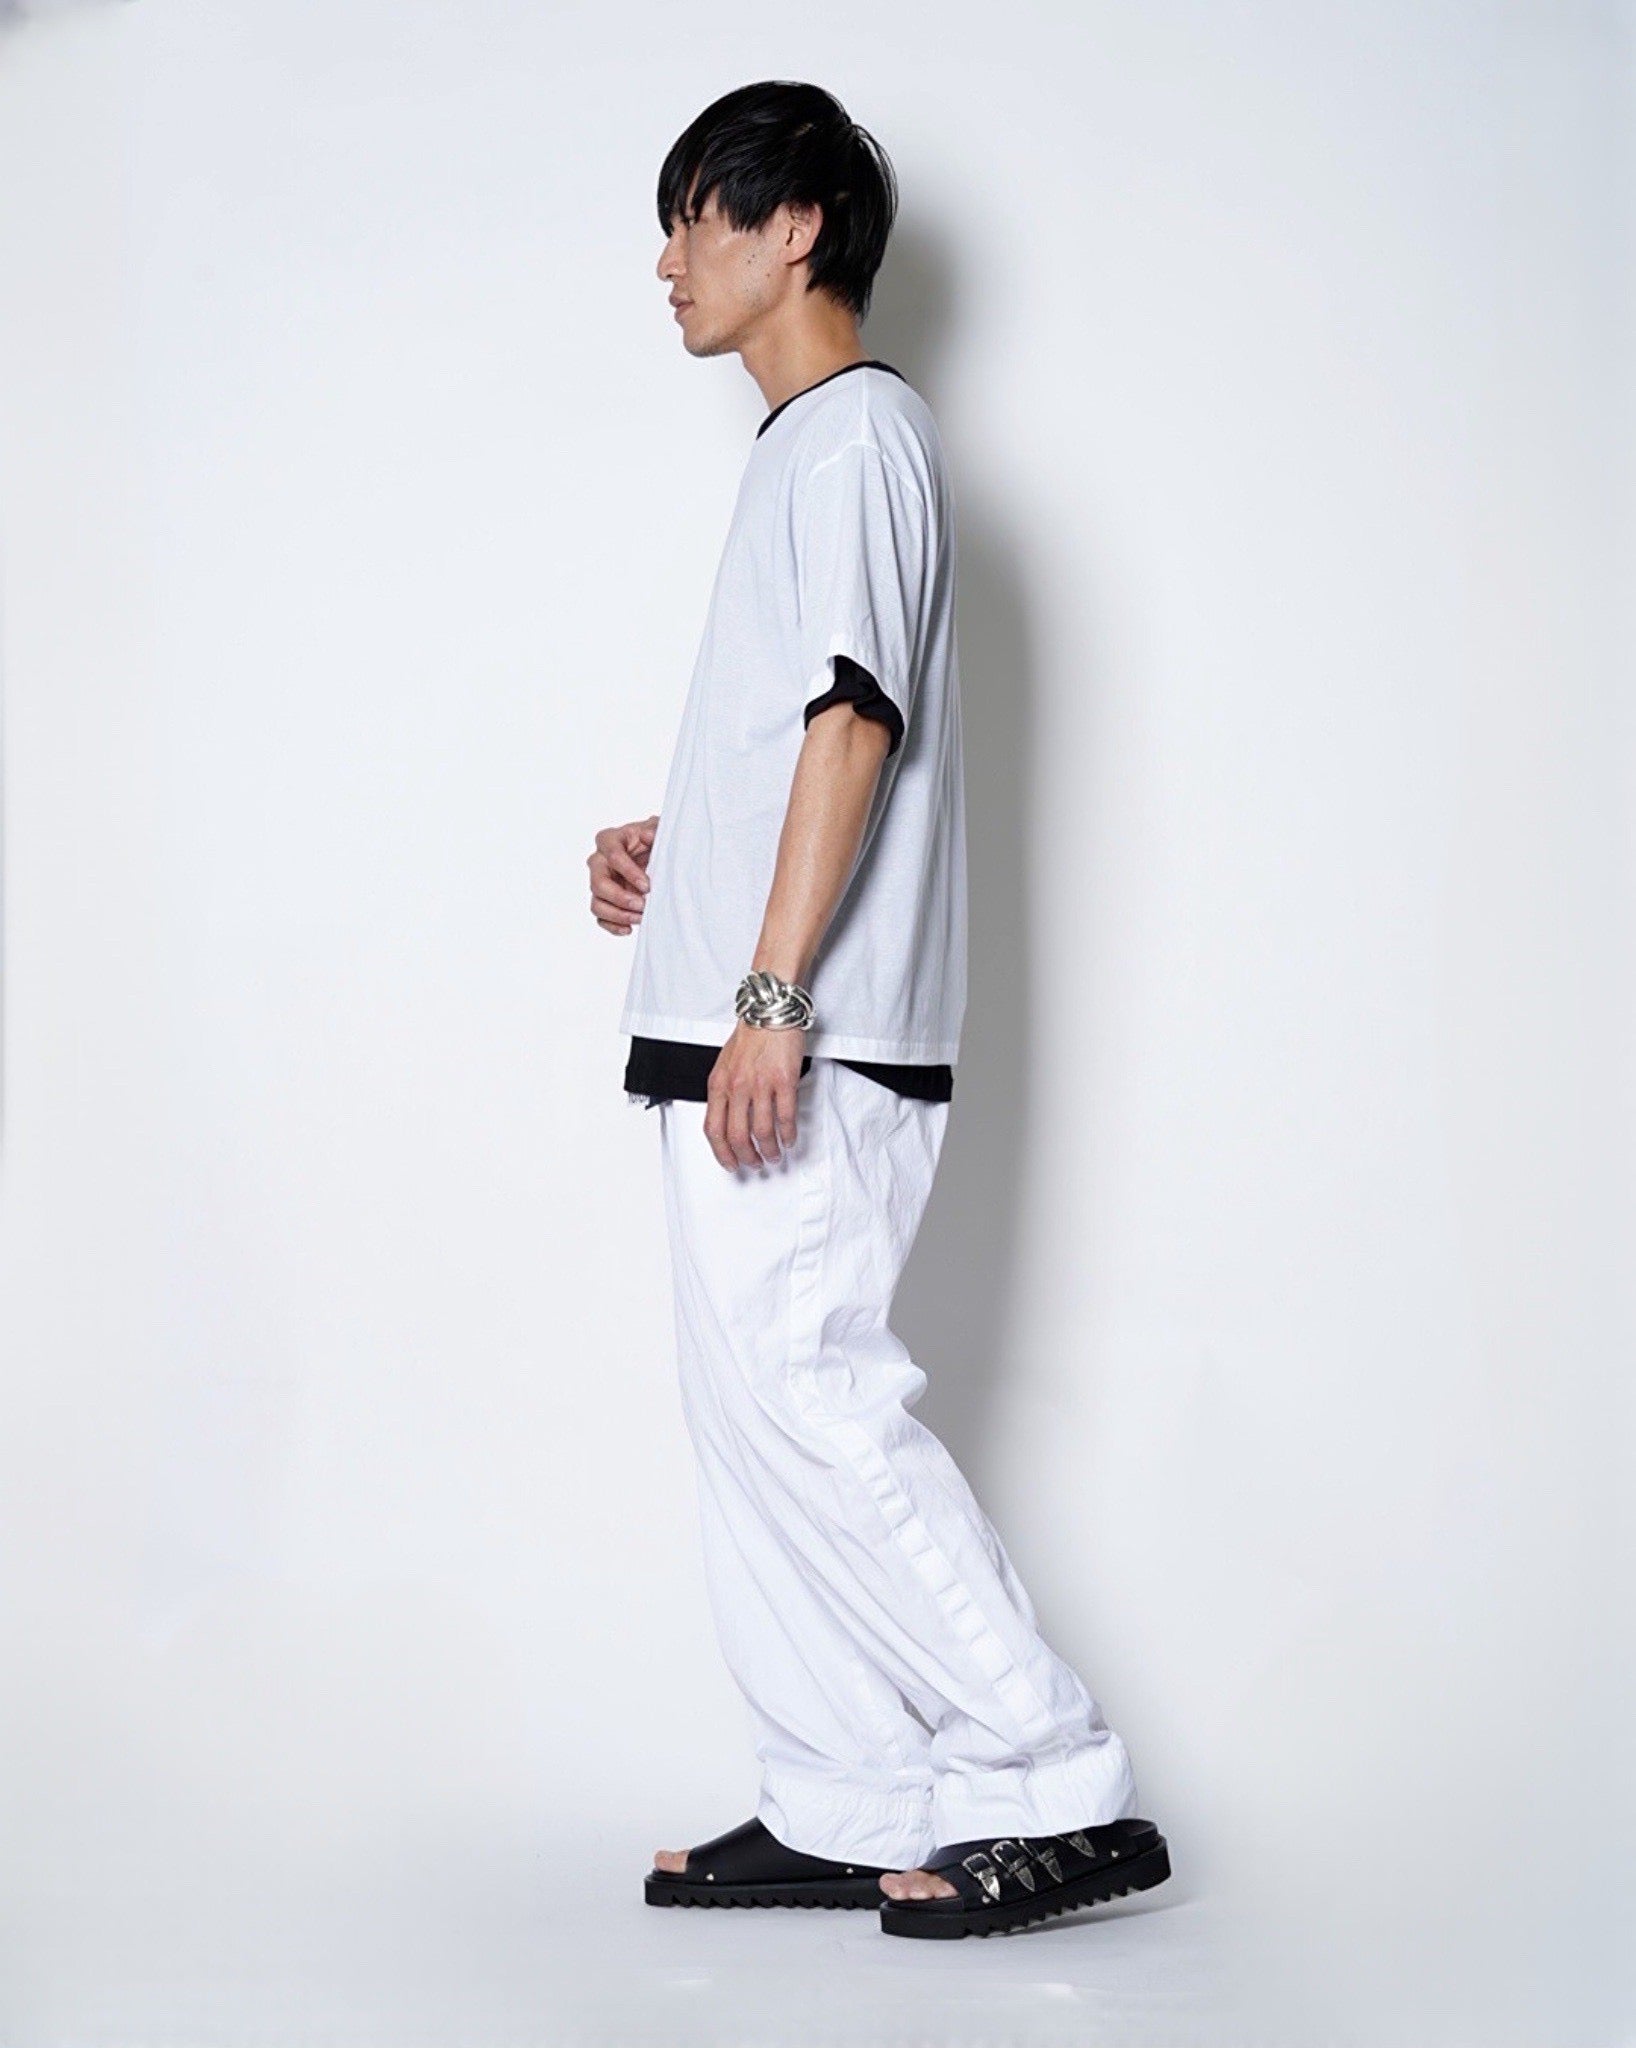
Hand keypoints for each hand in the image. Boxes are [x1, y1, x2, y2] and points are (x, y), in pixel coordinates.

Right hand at [588, 814, 657, 933]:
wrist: (654, 853)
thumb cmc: (653, 839)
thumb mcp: (657, 830)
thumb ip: (654, 829)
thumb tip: (648, 836)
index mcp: (609, 840)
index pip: (613, 856)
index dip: (630, 872)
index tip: (648, 885)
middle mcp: (598, 861)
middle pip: (598, 883)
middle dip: (621, 898)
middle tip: (643, 905)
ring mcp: (598, 882)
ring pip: (597, 903)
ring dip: (618, 915)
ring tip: (640, 918)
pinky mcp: (602, 900)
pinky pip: (600, 917)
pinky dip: (613, 926)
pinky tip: (630, 929)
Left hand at [704, 1018, 804, 1169]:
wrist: (769, 1012)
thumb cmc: (751, 1036)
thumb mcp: (725, 1065)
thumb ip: (724, 1092)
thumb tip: (728, 1121)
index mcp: (718, 1084)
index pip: (713, 1129)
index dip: (722, 1153)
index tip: (731, 1163)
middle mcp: (737, 1087)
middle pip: (737, 1136)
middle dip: (747, 1157)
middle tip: (755, 1163)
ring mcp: (760, 1085)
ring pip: (762, 1131)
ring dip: (769, 1150)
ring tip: (774, 1154)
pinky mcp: (784, 1081)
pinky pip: (785, 1117)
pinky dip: (788, 1134)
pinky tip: (789, 1139)